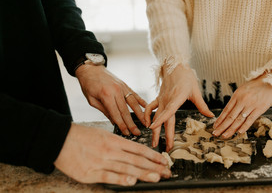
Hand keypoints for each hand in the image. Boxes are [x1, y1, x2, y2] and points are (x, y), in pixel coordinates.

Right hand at [54, 123, 170, 185]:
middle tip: (167, 171)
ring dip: (143, 173)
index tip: (164, 161)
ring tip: (157, 177)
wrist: (59, 139)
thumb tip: (133, 154)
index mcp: (114, 140)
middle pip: (137, 160)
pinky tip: (132, 181)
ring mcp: (101, 162)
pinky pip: (109, 176)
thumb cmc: (82, 136)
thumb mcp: (102, 135)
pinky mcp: (91, 173)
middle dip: (154, 166)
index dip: (153, 156)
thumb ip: (118, 144)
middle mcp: (111, 150)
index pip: (139, 149)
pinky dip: (121, 178)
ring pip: (127, 167)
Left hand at [76, 64, 146, 135]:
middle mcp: (116, 91)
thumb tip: (114, 121)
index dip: (122, 125)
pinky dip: (141, 101)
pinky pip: (135, 94)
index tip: (127, 133)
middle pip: (126, 110)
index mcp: (106, 95)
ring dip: (140, 114)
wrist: (91, 68)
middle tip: (137, 132)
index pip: (116, 114)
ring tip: (145, 122)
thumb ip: (104, 111)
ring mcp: (122, 87)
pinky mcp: (125, 85)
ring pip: (133, 103)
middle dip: (132, 123)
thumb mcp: (92, 100)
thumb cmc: (88, 84)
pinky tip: (146, 107)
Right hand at [144, 64, 213, 151]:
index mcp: (177, 97)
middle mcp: (167, 100)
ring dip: (154, 129)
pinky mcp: (159, 98)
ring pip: (155, 116)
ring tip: (154, 141)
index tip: (153, 128)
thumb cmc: (186, 77)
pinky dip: (147, 116)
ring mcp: (161, 99)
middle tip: (161, 147)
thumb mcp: (196, 90)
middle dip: (161, 134)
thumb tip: (211, 116)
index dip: (161, 119)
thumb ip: (202, 105)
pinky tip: (147, 124)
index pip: (168, 110)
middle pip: (162, 119)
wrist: (175, 64)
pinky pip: (151, 108)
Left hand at [213, 74, 271, 138]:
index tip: (215, 126)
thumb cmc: (257, 84)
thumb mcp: (243, 89)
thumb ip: (237, 99)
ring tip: (224, 136)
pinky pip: (250, 120)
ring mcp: (250, 105)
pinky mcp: (259, 109)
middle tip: (215, 134)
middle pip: (230, 117)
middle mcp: (242, 101)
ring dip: (231, 129)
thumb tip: (230, 110)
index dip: (220, 120)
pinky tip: (239, 132)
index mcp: (236, 95)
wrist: (271, 80)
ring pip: (238, 120)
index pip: (226, 110)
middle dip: (222, 127)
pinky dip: (244, 127)